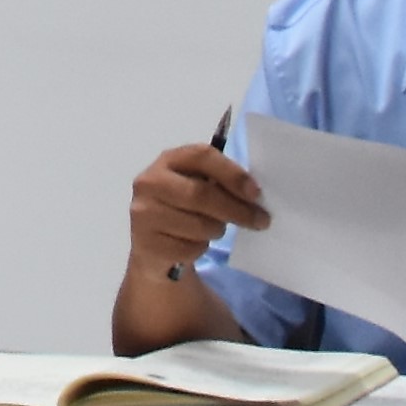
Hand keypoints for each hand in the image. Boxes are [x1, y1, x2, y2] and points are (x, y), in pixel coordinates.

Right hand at [128, 143, 268, 280]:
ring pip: (198, 225)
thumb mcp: (197, 186)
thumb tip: (254, 195)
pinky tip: (193, 244)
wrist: (152, 248)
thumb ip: (219, 183)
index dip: (232, 173)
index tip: (256, 193)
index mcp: (168, 160)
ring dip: (217, 230)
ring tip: (214, 229)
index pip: (201, 156)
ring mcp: (144, 213)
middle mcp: (149, 182)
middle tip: (261, 220)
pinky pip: (188, 249)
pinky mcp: (145, 243)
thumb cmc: (183, 210)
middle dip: (237, 209)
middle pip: (201, 194)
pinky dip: (200, 250)